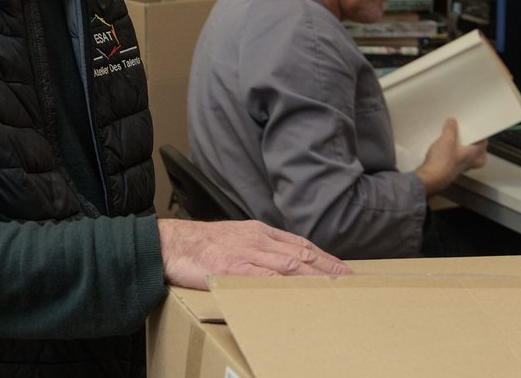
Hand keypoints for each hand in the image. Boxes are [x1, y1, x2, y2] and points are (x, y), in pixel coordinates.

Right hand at [157, 218, 350, 289]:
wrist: (169, 243)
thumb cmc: (198, 245)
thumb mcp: (232, 240)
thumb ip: (254, 250)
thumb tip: (274, 265)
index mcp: (257, 232)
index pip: (298, 244)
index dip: (323, 256)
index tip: (342, 268)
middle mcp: (257, 239)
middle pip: (301, 253)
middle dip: (328, 266)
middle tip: (352, 279)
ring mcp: (247, 252)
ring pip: (290, 263)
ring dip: (316, 274)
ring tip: (337, 286)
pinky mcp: (234, 266)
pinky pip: (265, 274)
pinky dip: (287, 281)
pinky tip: (301, 289)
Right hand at [414, 117, 486, 195]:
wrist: (431, 177)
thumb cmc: (442, 163)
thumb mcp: (446, 139)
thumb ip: (450, 129)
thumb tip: (452, 122)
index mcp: (473, 154)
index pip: (483, 144)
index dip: (482, 136)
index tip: (478, 130)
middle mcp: (468, 163)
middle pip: (480, 156)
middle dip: (477, 148)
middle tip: (473, 141)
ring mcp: (459, 168)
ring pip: (469, 160)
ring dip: (465, 153)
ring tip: (457, 144)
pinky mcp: (450, 171)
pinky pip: (456, 162)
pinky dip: (454, 157)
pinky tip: (445, 152)